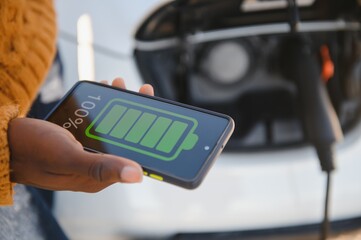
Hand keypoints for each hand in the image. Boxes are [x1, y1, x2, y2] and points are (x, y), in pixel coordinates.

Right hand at [8, 78, 153, 191]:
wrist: (3, 141)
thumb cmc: (31, 150)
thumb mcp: (68, 157)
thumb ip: (102, 166)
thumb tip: (138, 175)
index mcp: (96, 177)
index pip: (132, 156)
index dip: (146, 132)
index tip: (152, 104)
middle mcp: (93, 166)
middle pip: (123, 139)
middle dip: (133, 113)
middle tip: (138, 89)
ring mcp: (84, 154)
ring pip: (109, 129)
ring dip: (117, 106)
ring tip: (118, 83)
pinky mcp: (75, 143)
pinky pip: (94, 125)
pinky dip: (101, 109)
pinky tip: (102, 93)